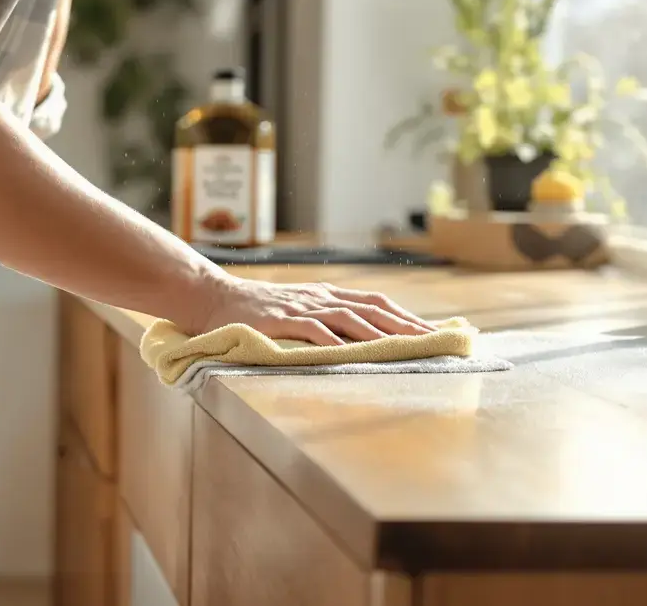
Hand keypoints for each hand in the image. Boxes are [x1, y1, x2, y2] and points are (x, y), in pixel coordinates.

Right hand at [187, 276, 436, 345]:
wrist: (213, 297)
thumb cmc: (256, 309)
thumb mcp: (297, 308)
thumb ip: (324, 318)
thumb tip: (357, 338)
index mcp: (327, 295)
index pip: (376, 302)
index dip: (406, 316)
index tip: (432, 330)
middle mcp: (320, 298)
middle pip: (373, 308)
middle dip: (405, 324)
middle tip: (432, 339)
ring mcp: (301, 308)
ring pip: (349, 317)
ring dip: (379, 332)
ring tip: (403, 347)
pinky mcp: (280, 321)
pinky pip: (312, 329)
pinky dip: (332, 339)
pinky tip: (349, 351)